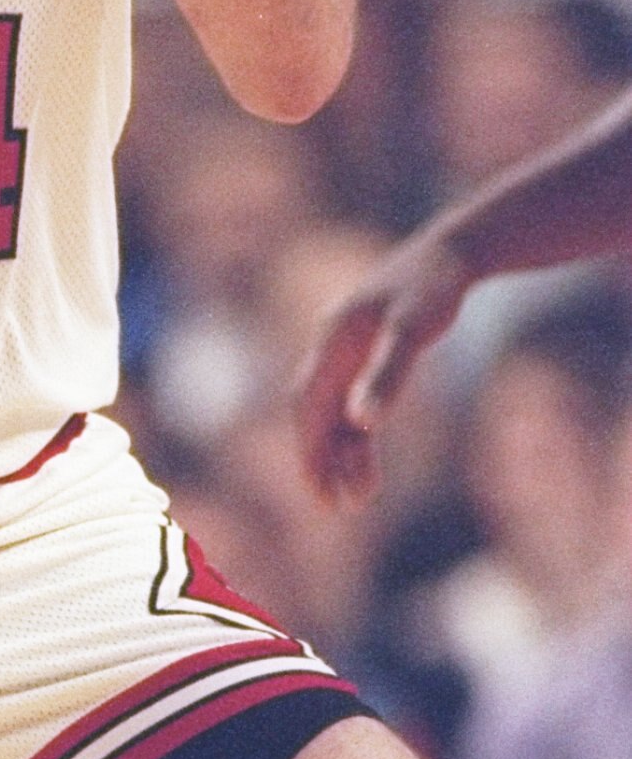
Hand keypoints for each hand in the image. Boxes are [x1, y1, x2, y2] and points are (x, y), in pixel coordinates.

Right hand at [292, 229, 469, 500]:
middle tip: (336, 506)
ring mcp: (345, 348)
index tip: (321, 497)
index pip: (308, 409)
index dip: (310, 454)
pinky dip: (354, 429)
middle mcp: (330, 346)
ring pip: (332, 409)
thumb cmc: (433, 289)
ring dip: (341, 450)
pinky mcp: (363, 349)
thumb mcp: (413, 331)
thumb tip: (362, 423)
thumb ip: (387, 375)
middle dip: (320, 460)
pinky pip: (348, 397)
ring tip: (362, 494)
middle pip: (312, 414)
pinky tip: (366, 453)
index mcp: (332, 343)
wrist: (450, 251)